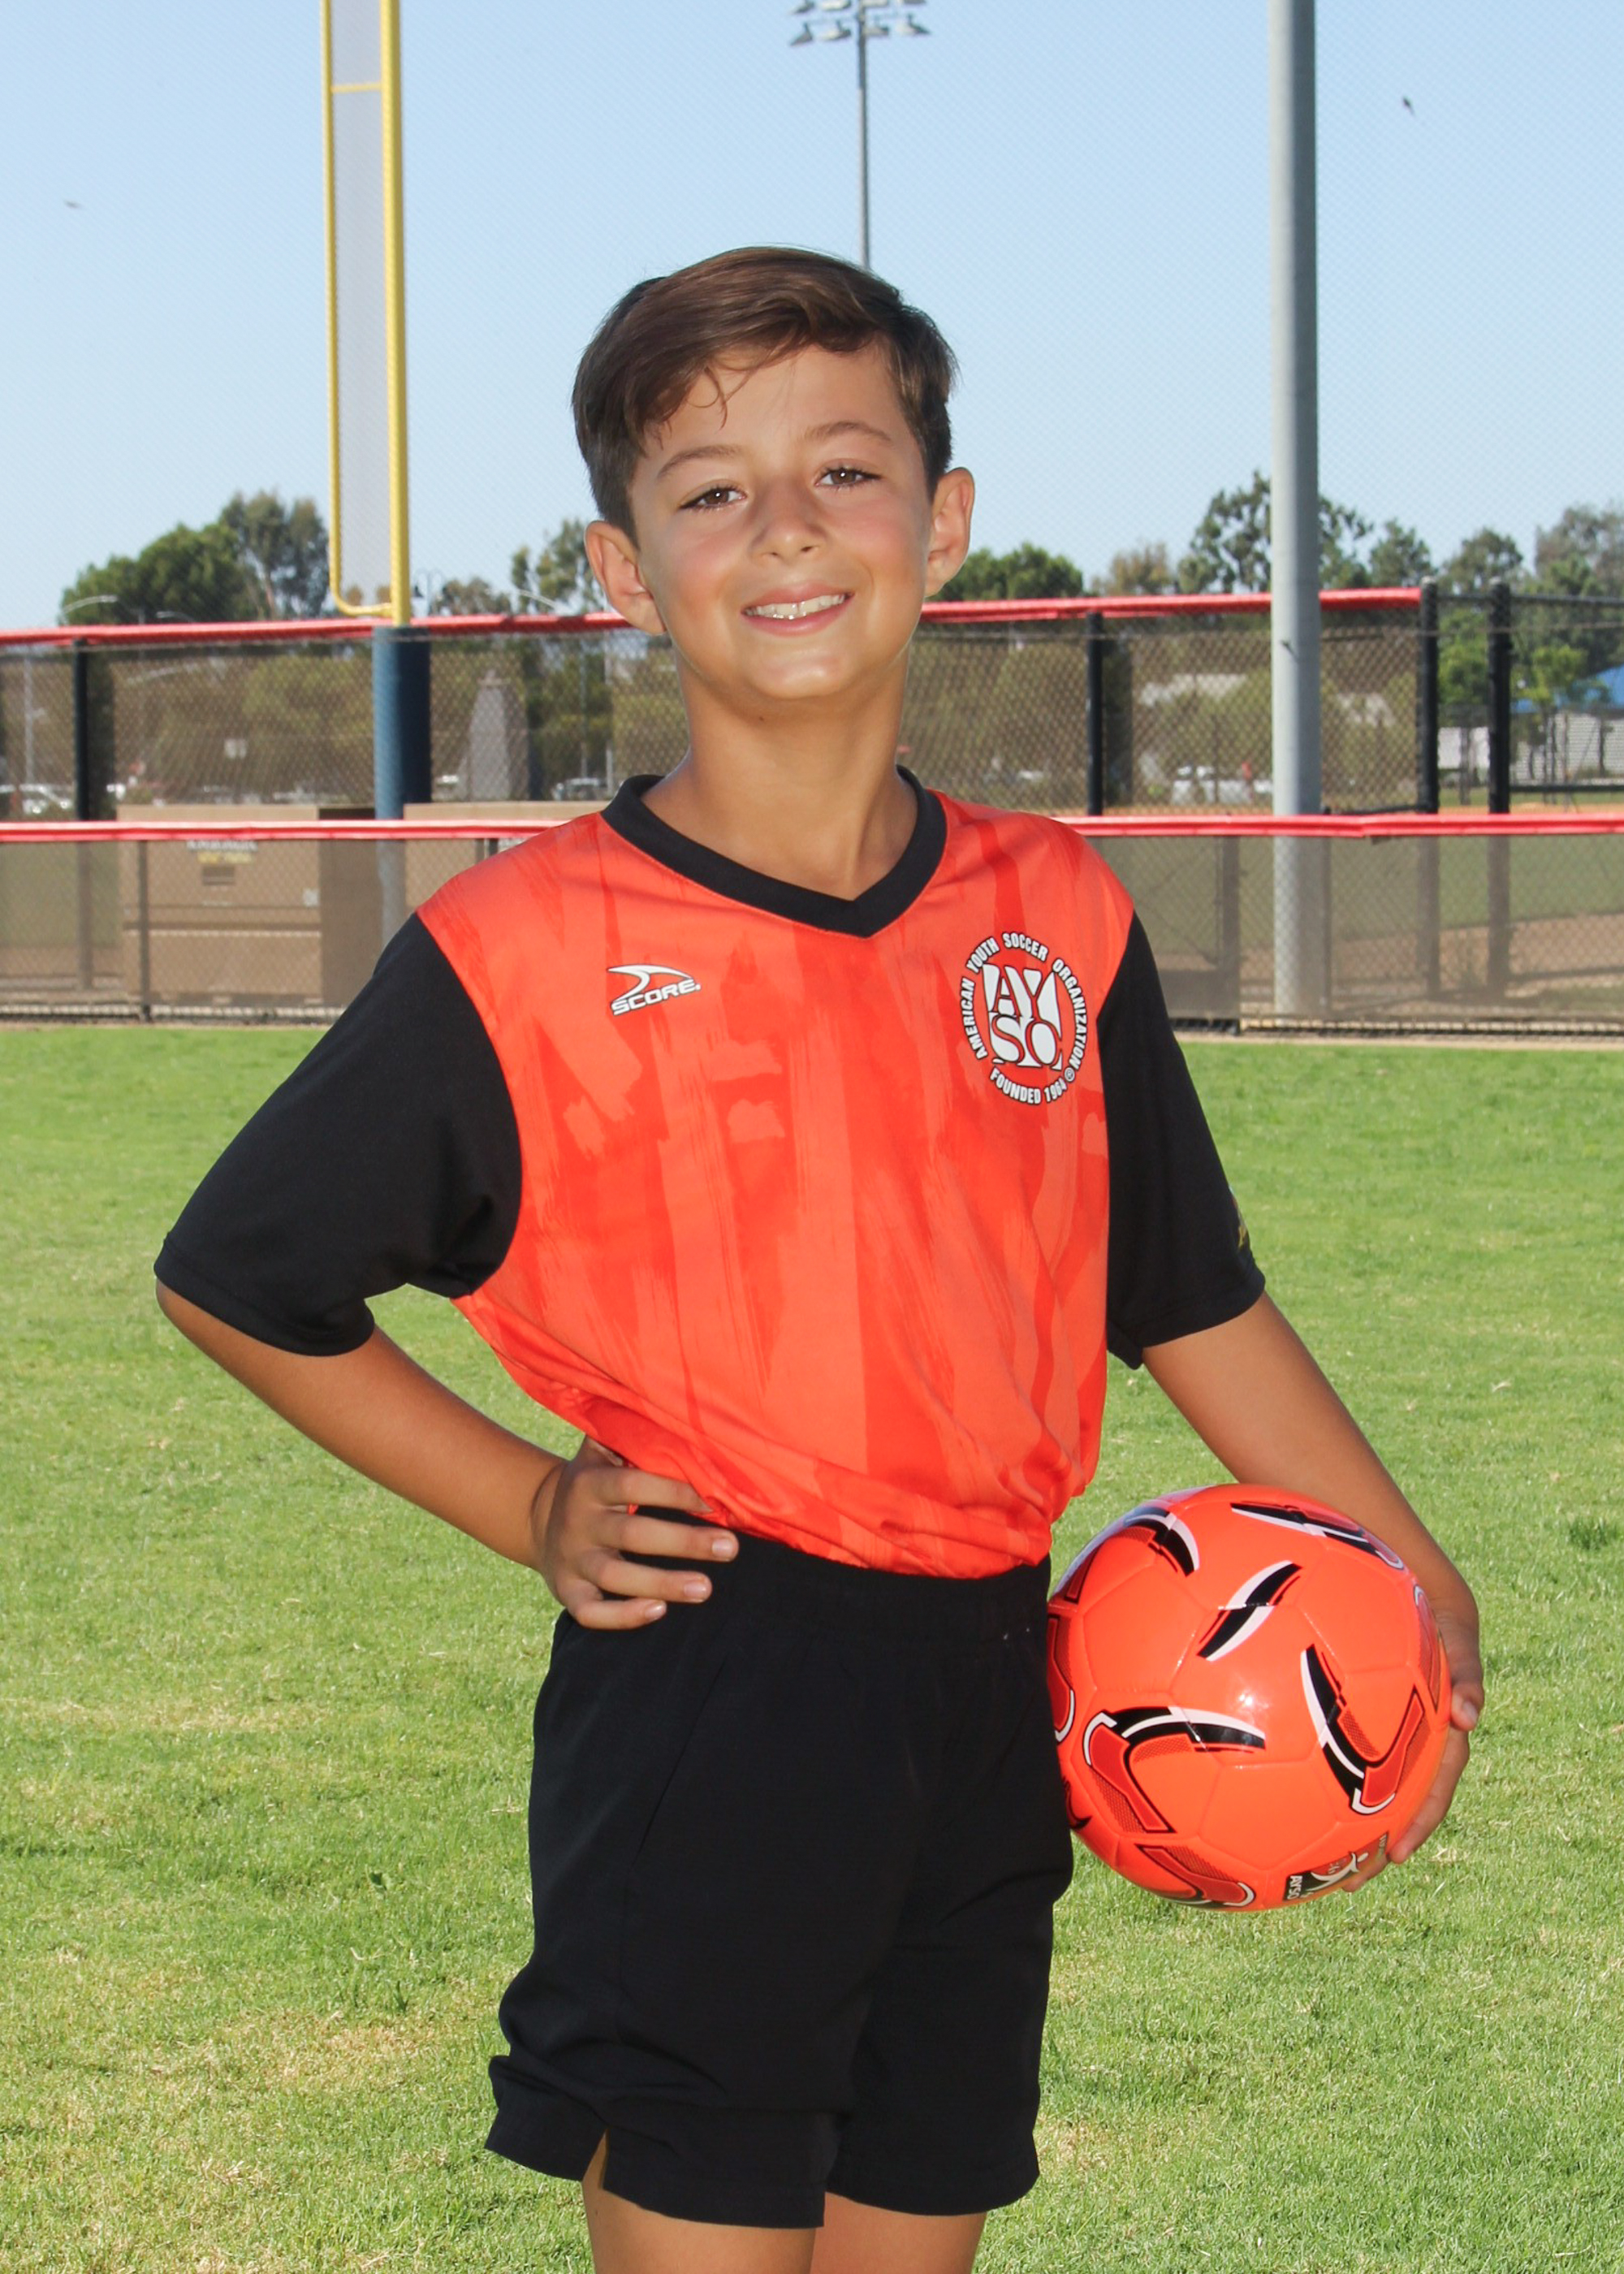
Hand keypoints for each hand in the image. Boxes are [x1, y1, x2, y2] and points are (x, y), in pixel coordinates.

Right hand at [530, 1436, 736, 1629]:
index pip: (632, 1485)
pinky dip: (622, 1616)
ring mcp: (571, 1560)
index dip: (672, 1492)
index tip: (713, 1501)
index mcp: (590, 1483)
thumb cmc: (592, 1479)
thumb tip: (678, 1412)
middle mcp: (579, 1521)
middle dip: (683, 1542)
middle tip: (730, 1548)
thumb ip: (630, 1434)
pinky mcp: (567, 1592)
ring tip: (706, 1589)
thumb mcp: (600, 1451)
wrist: (537, 1517)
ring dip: (662, 1583)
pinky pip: (591, 1612)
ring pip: (614, 1577)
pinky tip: (659, 1611)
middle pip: (631, 1535)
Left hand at [1342, 1593, 1483, 1892]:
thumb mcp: (1457, 1633)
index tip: (1398, 1855)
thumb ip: (1468, 1671)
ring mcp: (1385, 1735)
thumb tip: (1472, 1716)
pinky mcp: (1352, 1723)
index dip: (1419, 1821)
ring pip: (1367, 1790)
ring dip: (1347, 1828)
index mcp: (1437, 1730)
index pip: (1433, 1785)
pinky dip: (1313, 1786)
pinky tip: (1275, 1803)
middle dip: (1376, 1847)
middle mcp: (1411, 1740)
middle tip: (1350, 1884)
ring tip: (1314, 1866)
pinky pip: (1328, 1758)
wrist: (1413, 1590)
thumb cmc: (1433, 1612)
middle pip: (1397, 1803)